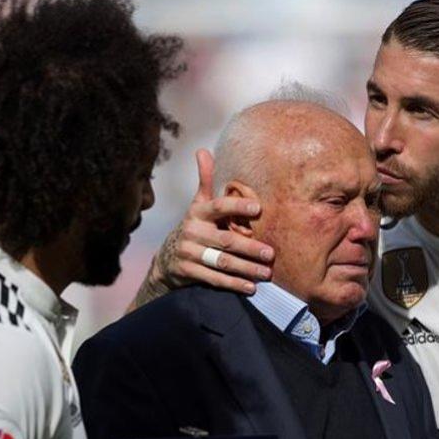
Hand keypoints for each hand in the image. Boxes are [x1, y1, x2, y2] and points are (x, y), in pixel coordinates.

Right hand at [149, 149, 272, 293]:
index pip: (219, 207)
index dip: (237, 206)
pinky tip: (251, 287)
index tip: (258, 208)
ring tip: (267, 273)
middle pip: (226, 240)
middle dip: (250, 248)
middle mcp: (193, 231)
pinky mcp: (188, 272)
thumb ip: (205, 181)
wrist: (167, 259)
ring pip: (222, 262)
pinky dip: (234, 284)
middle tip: (271, 253)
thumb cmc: (194, 227)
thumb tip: (202, 151)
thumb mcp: (198, 205)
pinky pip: (214, 279)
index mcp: (198, 212)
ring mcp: (189, 253)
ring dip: (246, 269)